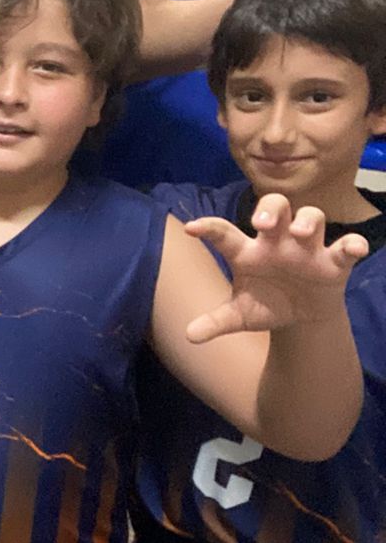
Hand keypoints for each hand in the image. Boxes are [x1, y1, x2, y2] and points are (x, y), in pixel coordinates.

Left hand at [183, 194, 368, 342]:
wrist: (300, 315)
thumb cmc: (266, 304)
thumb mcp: (240, 315)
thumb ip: (216, 322)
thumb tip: (189, 336)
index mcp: (248, 252)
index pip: (225, 234)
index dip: (209, 228)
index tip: (192, 228)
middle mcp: (277, 242)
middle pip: (275, 207)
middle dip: (269, 210)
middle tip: (261, 224)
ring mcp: (307, 248)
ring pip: (311, 216)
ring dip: (307, 221)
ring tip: (300, 234)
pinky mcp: (334, 261)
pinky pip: (347, 245)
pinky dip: (353, 244)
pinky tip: (353, 250)